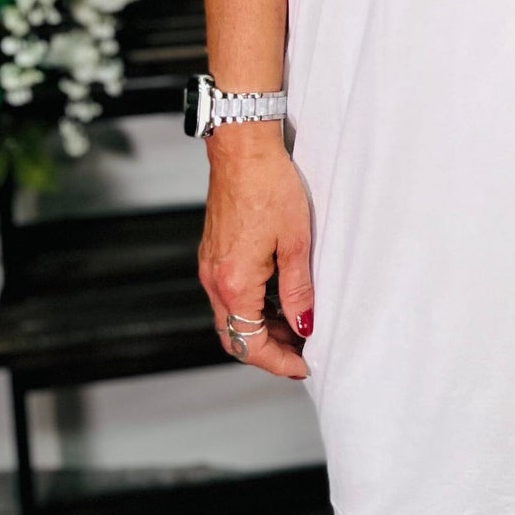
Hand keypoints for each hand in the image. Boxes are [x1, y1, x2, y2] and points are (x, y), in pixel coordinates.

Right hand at [198, 132, 314, 379]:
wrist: (243, 148)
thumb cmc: (269, 184)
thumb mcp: (295, 241)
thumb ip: (299, 289)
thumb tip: (304, 325)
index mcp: (234, 283)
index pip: (250, 344)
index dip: (278, 361)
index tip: (303, 365)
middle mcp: (214, 279)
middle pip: (236, 336)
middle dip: (269, 349)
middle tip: (302, 349)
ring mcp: (210, 265)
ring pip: (231, 316)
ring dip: (261, 327)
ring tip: (296, 323)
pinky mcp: (214, 252)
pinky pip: (229, 293)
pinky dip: (252, 305)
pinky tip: (278, 296)